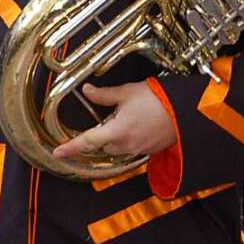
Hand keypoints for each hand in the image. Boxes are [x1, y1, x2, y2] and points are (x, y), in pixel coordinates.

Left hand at [53, 81, 175, 158]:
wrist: (186, 111)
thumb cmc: (158, 100)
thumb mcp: (126, 92)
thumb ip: (104, 95)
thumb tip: (87, 91)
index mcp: (117, 131)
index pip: (87, 141)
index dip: (70, 147)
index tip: (58, 152)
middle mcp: (126, 144)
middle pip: (103, 144)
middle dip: (104, 131)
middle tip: (116, 112)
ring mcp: (139, 149)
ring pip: (117, 146)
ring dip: (117, 134)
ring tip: (131, 115)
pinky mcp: (149, 150)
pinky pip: (132, 146)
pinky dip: (130, 136)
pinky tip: (140, 122)